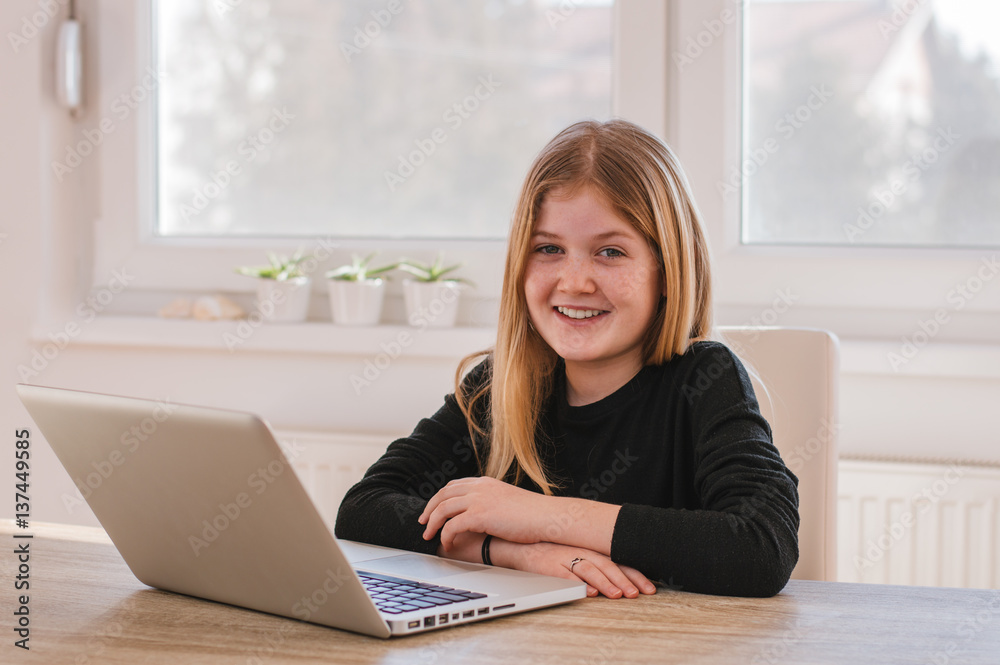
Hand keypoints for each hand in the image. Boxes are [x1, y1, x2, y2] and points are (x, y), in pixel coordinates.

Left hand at [418, 477, 552, 549]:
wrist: (547, 517)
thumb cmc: (533, 514)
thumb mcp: (507, 501)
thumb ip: (491, 502)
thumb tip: (482, 515)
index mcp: (485, 483)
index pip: (454, 486)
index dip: (440, 498)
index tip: (433, 509)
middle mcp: (479, 488)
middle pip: (443, 494)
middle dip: (429, 509)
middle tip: (422, 523)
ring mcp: (478, 500)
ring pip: (443, 509)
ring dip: (432, 523)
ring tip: (428, 536)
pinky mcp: (479, 515)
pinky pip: (452, 526)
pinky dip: (446, 536)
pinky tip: (448, 545)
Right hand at [492, 539, 656, 598]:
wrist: (519, 546)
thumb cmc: (551, 551)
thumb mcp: (577, 552)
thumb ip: (596, 561)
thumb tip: (622, 577)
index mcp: (589, 547)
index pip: (617, 560)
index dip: (634, 573)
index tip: (649, 587)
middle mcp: (579, 550)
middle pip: (607, 564)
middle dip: (625, 580)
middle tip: (638, 594)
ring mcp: (564, 556)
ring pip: (589, 569)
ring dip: (605, 582)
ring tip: (617, 595)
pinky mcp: (549, 565)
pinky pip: (565, 576)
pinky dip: (577, 584)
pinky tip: (588, 592)